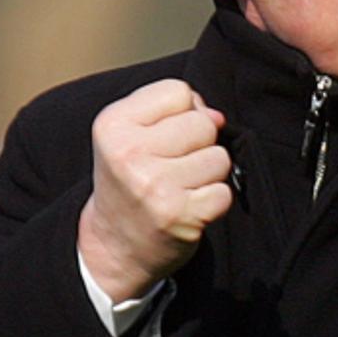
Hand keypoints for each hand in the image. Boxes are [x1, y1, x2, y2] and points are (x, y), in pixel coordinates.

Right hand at [78, 79, 231, 301]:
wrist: (114, 245)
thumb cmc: (131, 181)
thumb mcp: (131, 135)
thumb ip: (173, 112)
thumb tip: (217, 116)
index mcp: (113, 125)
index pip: (179, 91)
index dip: (182, 112)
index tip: (164, 137)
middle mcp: (130, 154)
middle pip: (203, 123)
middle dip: (199, 143)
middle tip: (173, 167)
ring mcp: (155, 186)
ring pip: (219, 157)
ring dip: (208, 174)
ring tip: (181, 187)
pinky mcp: (180, 216)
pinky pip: (224, 192)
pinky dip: (213, 200)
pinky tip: (189, 206)